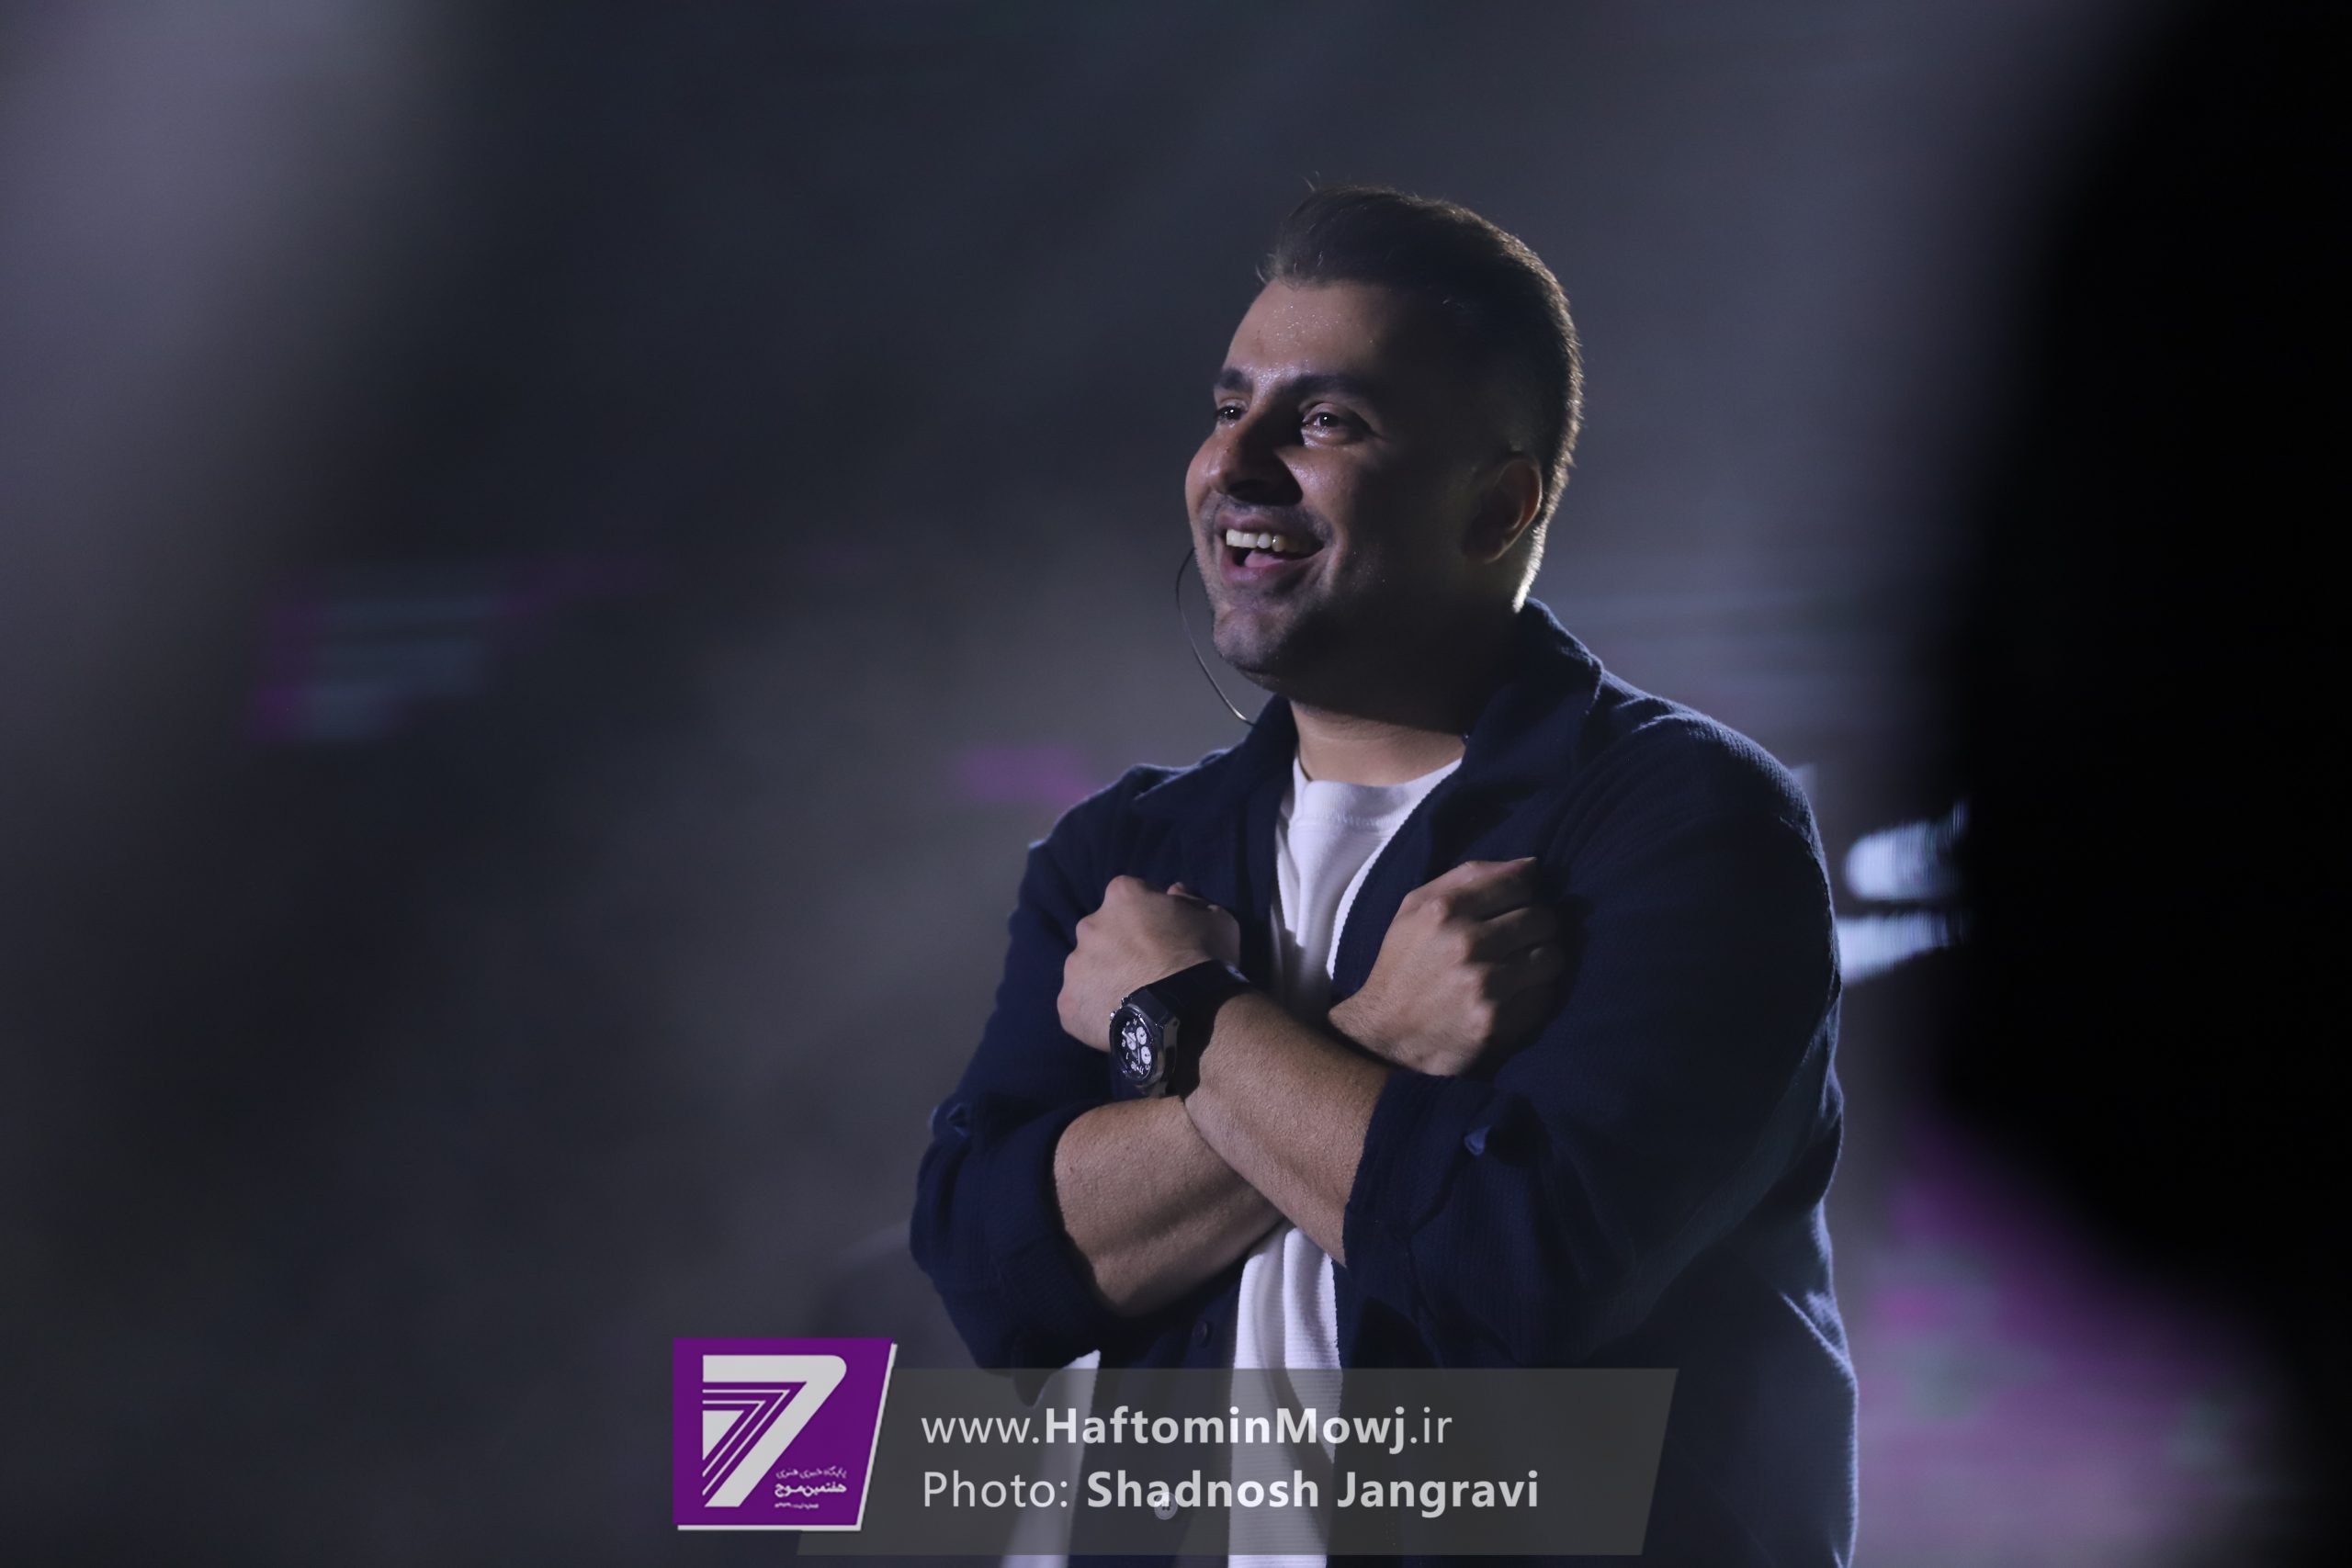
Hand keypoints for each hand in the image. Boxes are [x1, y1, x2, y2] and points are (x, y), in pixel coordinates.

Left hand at [1059, 877, 1242, 1049]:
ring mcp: (1075, 966)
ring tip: (1133, 1001)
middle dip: (1119, 946)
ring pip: (1088, 968)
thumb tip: (1173, 892)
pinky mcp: (1068, 1004)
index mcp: (1122, 896)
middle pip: (1102, 932)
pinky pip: (1079, 1005)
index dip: (1145, 917)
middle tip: (1146, 970)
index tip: (1161, 936)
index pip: (1129, 897)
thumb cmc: (1205, 959)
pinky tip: (1119, 1022)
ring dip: (1105, 978)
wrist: (1188, 1016)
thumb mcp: (1216, 917)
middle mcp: (1090, 926)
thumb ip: (1190, 900)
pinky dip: (1095, 1011)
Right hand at [1327, 858, 1565, 1076]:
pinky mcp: (1495, 1022)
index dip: (1527, 891)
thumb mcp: (1416, 907)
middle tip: (1523, 939)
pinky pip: (1544, 996)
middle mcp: (1466, 943)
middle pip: (1543, 918)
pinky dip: (1535, 994)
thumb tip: (1531, 865)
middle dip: (1538, 927)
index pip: (1520, 882)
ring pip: (1553, 957)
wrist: (1384, 1033)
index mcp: (1445, 908)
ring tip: (1522, 967)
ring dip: (1543, 961)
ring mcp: (1483, 984)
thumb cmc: (1404, 963)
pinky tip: (1513, 996)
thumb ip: (1468, 877)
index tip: (1519, 904)